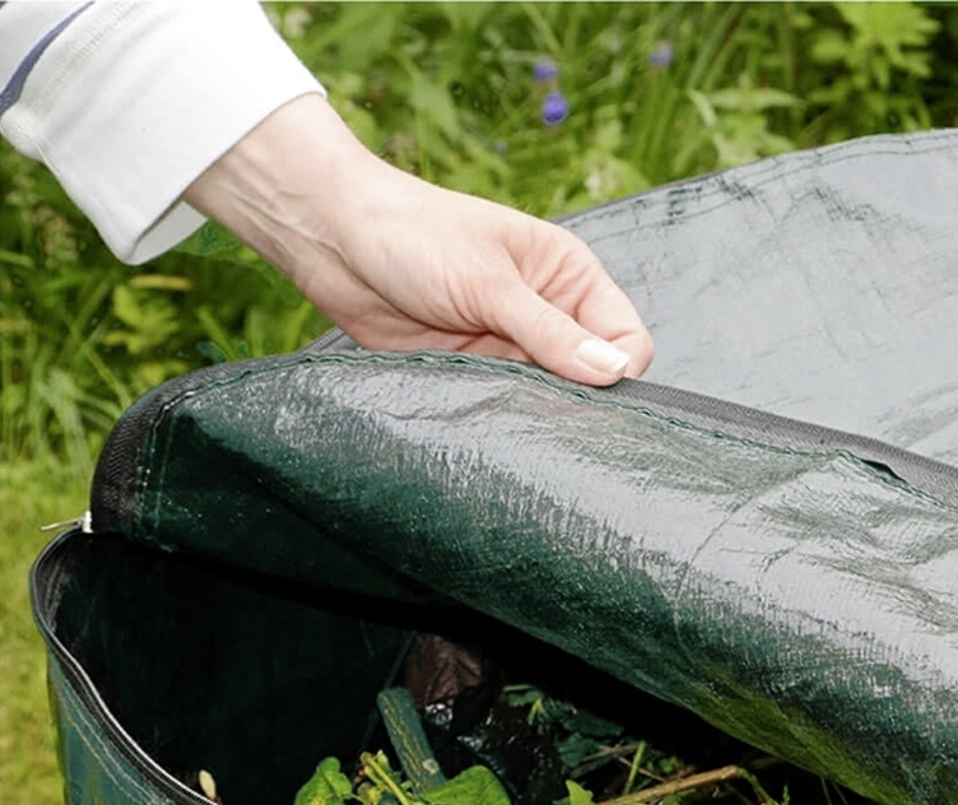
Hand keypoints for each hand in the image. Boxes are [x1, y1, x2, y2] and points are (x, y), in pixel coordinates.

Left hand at [188, 95, 652, 385]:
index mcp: (569, 276)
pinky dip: (500, 417)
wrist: (331, 239)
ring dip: (534, 410)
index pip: (627, 339)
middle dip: (577, 398)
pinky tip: (482, 416)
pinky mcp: (476, 372)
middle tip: (543, 409)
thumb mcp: (487, 281)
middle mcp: (549, 313)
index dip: (616, 369)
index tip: (587, 389)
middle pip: (593, 376)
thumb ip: (550, 332)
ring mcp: (512, 346)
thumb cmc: (412, 234)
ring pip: (549, 399)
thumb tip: (615, 373)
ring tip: (503, 407)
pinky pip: (506, 407)